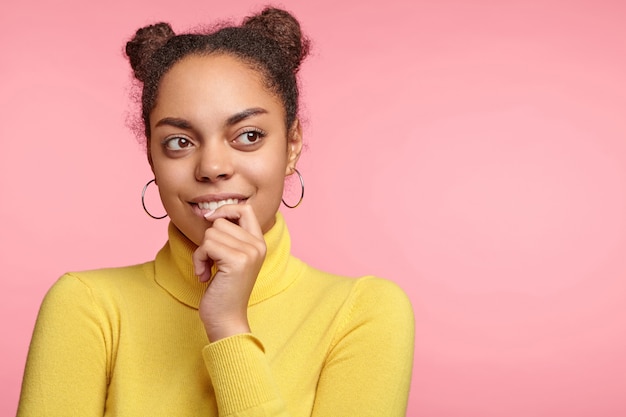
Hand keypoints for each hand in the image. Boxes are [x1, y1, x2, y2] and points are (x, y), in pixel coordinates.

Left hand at [192, 204, 265, 341]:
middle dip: (208, 241)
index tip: (210, 221)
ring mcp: (250, 252)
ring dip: (202, 252)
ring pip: (211, 233)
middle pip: (221, 222)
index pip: (245, 209)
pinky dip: (199, 259)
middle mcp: (258, 245)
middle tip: (210, 262)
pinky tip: (204, 275)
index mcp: (259, 243)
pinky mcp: (237, 261)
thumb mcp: (231, 259)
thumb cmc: (224, 291)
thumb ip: (229, 237)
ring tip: (208, 270)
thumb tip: (208, 214)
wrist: (227, 320)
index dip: (225, 210)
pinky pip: (207, 246)